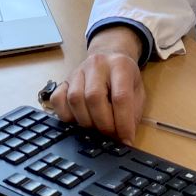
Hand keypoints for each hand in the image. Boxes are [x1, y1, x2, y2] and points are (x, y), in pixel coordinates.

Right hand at [47, 25, 145, 144]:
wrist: (109, 55)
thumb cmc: (124, 77)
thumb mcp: (137, 90)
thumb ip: (132, 112)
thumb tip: (124, 139)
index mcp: (120, 65)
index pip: (120, 96)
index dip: (123, 122)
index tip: (125, 140)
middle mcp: (97, 65)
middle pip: (94, 97)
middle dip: (103, 124)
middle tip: (110, 135)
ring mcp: (77, 71)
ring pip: (75, 99)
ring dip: (86, 121)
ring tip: (96, 129)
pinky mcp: (64, 80)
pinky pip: (58, 99)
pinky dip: (66, 116)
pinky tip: (78, 121)